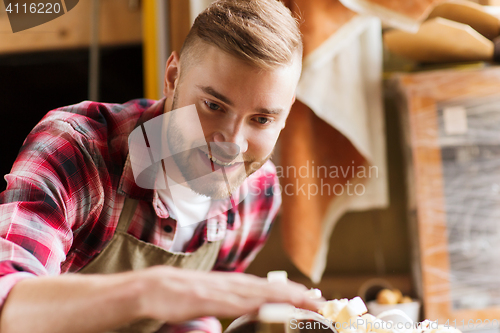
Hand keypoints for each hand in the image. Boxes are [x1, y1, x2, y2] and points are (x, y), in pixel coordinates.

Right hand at [135, 266, 322, 322]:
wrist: (151, 288)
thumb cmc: (175, 295)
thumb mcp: (205, 300)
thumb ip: (222, 305)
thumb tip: (230, 318)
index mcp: (231, 286)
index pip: (266, 288)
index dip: (289, 292)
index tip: (310, 297)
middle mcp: (231, 285)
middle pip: (269, 288)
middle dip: (296, 294)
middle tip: (321, 300)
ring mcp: (221, 291)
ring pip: (260, 292)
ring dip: (286, 296)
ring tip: (308, 301)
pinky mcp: (210, 299)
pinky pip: (238, 302)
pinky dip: (259, 303)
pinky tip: (274, 305)